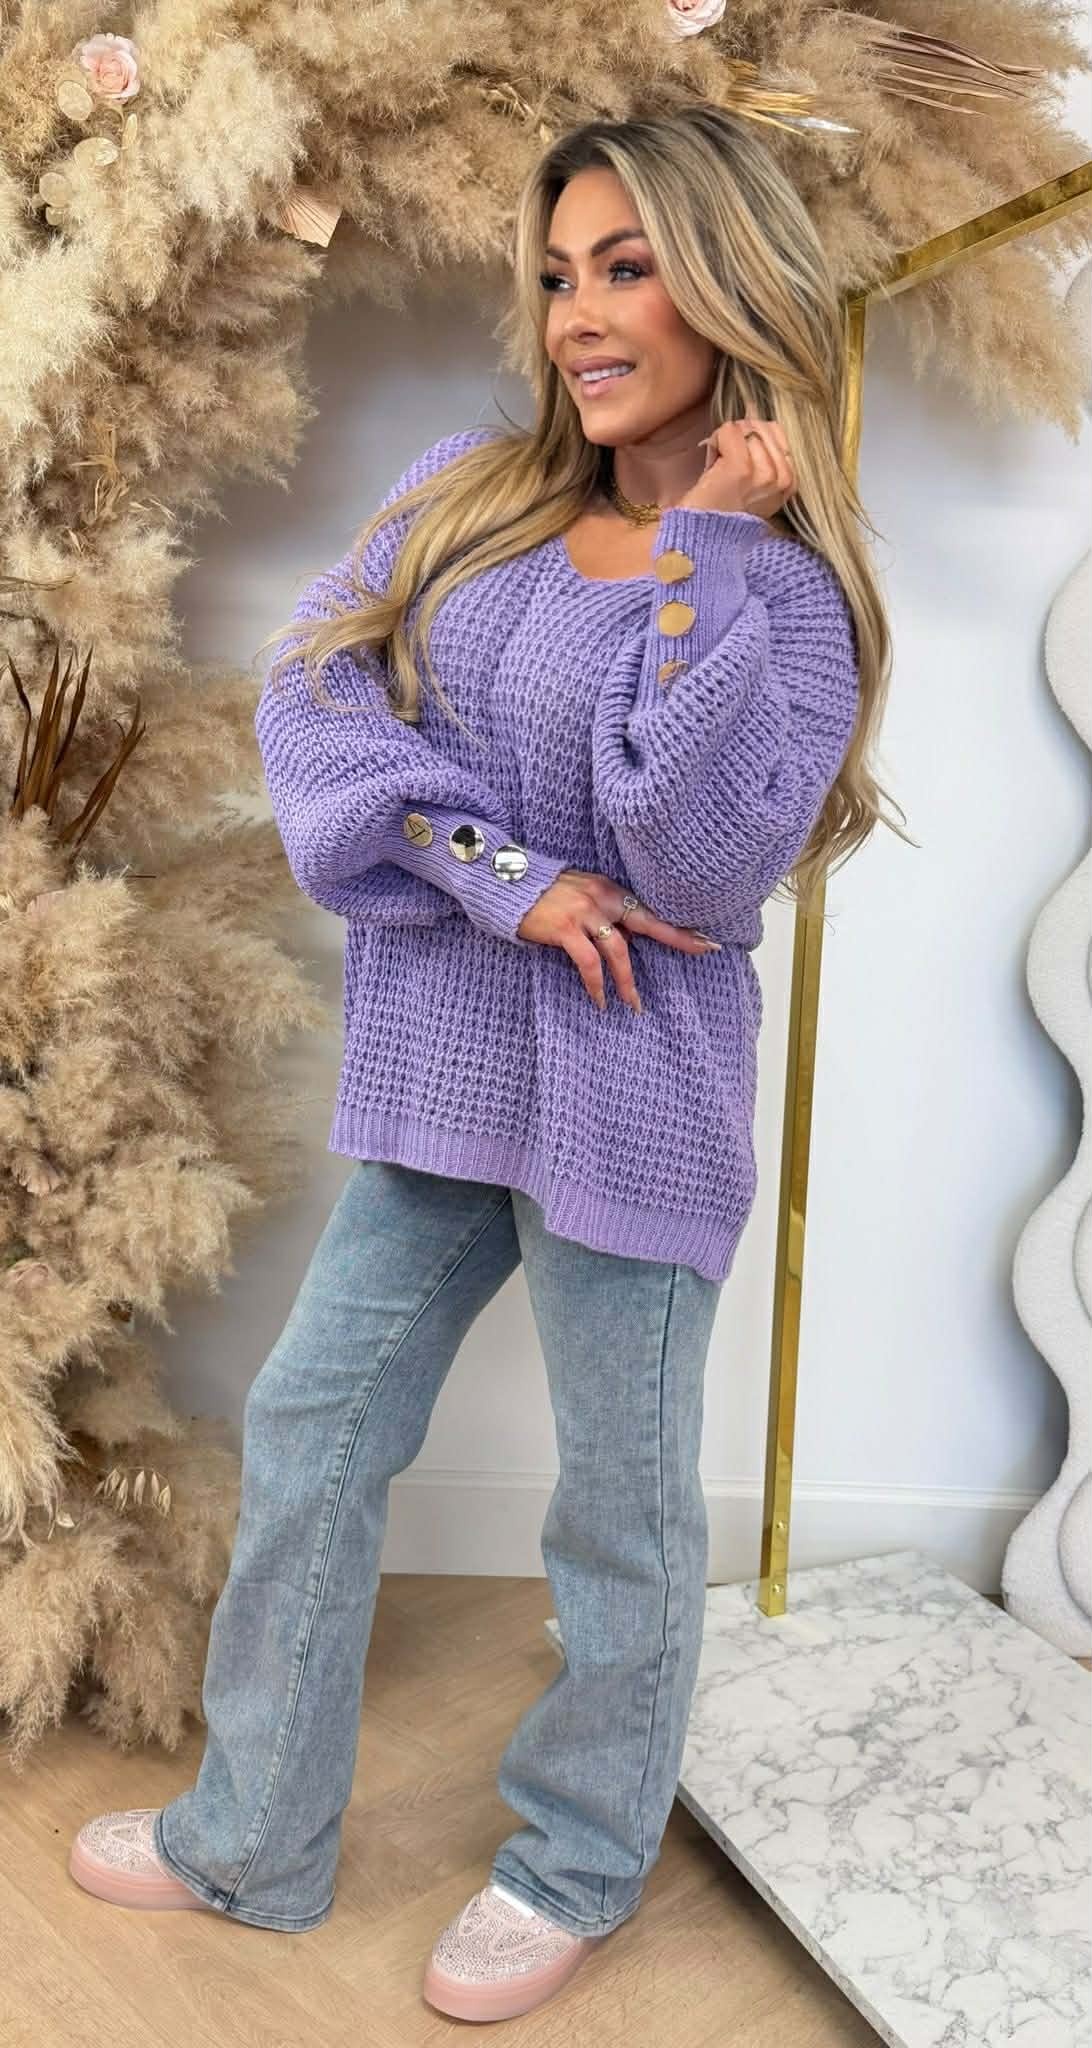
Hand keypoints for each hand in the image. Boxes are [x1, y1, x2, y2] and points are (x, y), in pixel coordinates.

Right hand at [516, 869, 719, 1012]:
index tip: (706, 938)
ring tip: (634, 1005)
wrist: (506, 884)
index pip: (649, 909)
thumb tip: (624, 940)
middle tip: (703, 951)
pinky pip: (588, 962)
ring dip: (627, 982)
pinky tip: (600, 1000)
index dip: (678, 925)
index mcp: (609, 888)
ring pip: (618, 951)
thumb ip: (603, 912)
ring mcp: (584, 912)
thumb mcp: (580, 894)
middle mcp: (602, 897)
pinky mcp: (565, 928)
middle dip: (677, 938)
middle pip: (647, 922)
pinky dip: (596, 984)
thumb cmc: (542, 893)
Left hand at [676, 417, 795, 522]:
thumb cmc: (719, 509)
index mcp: (789, 482)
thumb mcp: (752, 482)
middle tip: (725, 467)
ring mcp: (765, 474)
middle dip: (740, 438)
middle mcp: (783, 479)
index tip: (737, 465)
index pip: (778, 431)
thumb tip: (753, 409)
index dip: (751, 439)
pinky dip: (716, 441)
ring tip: (719, 470)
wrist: (698, 537)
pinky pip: (731, 430)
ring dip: (726, 441)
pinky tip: (712, 464)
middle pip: (763, 425)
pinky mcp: (742, 468)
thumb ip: (762, 451)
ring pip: (746, 426)